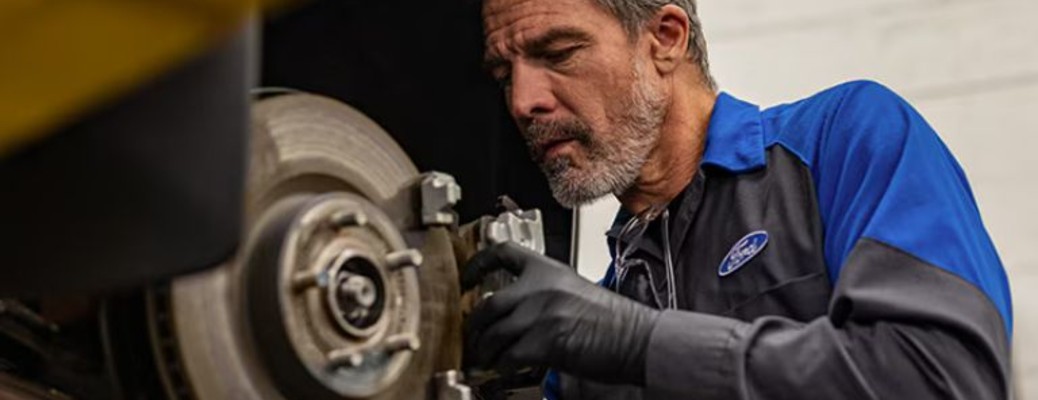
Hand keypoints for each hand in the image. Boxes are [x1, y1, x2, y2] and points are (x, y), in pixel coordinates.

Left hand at [462, 242, 660, 384]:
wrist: (636, 338)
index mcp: (549, 270)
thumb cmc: (612, 320)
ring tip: (484, 359)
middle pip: (488, 303)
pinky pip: (508, 356)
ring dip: (484, 351)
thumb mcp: (574, 291)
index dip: (478, 264)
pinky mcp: (544, 341)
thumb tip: (513, 312)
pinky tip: (503, 369)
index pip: (503, 252)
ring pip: (493, 333)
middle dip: (475, 326)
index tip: (466, 278)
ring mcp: (541, 313)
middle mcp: (541, 287)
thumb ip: (543, 294)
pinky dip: (501, 366)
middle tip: (473, 338)